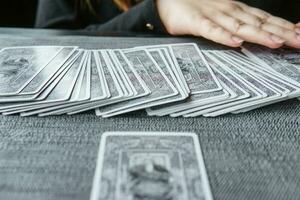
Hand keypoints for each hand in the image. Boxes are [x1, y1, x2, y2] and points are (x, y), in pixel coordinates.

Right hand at [157, 0, 299, 48]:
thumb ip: (234, 26)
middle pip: (258, 23)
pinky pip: (211, 30)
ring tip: (276, 42)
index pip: (264, 19)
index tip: (299, 36)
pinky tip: (235, 42)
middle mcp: (229, 11)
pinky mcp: (196, 21)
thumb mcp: (219, 14)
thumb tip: (248, 39)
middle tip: (298, 42)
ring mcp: (213, 15)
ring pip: (239, 25)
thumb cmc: (193, 7)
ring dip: (259, 34)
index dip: (283, 27)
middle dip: (281, 32)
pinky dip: (223, 35)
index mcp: (236, 11)